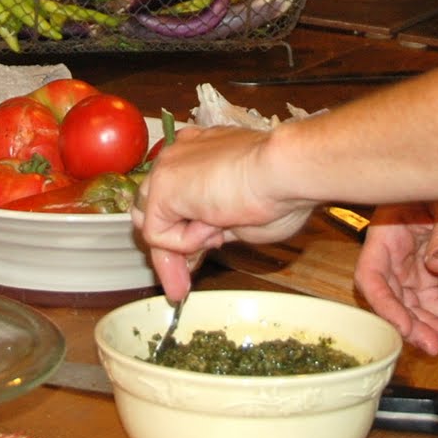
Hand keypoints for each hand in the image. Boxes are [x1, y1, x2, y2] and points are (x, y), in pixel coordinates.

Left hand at [131, 124, 312, 299]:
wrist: (282, 171)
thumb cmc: (280, 188)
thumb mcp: (241, 215)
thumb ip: (215, 223)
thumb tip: (206, 239)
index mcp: (202, 152)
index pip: (175, 197)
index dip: (183, 232)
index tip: (193, 260)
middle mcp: (181, 156)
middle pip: (156, 212)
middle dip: (170, 251)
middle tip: (181, 285)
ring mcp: (169, 168)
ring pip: (154, 224)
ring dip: (181, 245)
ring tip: (216, 239)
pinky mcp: (162, 187)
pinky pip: (158, 234)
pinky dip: (187, 242)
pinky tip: (215, 222)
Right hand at [355, 202, 437, 354]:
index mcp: (386, 234)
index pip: (371, 276)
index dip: (384, 306)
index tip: (405, 327)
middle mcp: (394, 255)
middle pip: (395, 299)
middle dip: (415, 326)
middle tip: (436, 345)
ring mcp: (412, 266)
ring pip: (417, 307)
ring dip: (437, 325)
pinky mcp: (431, 273)